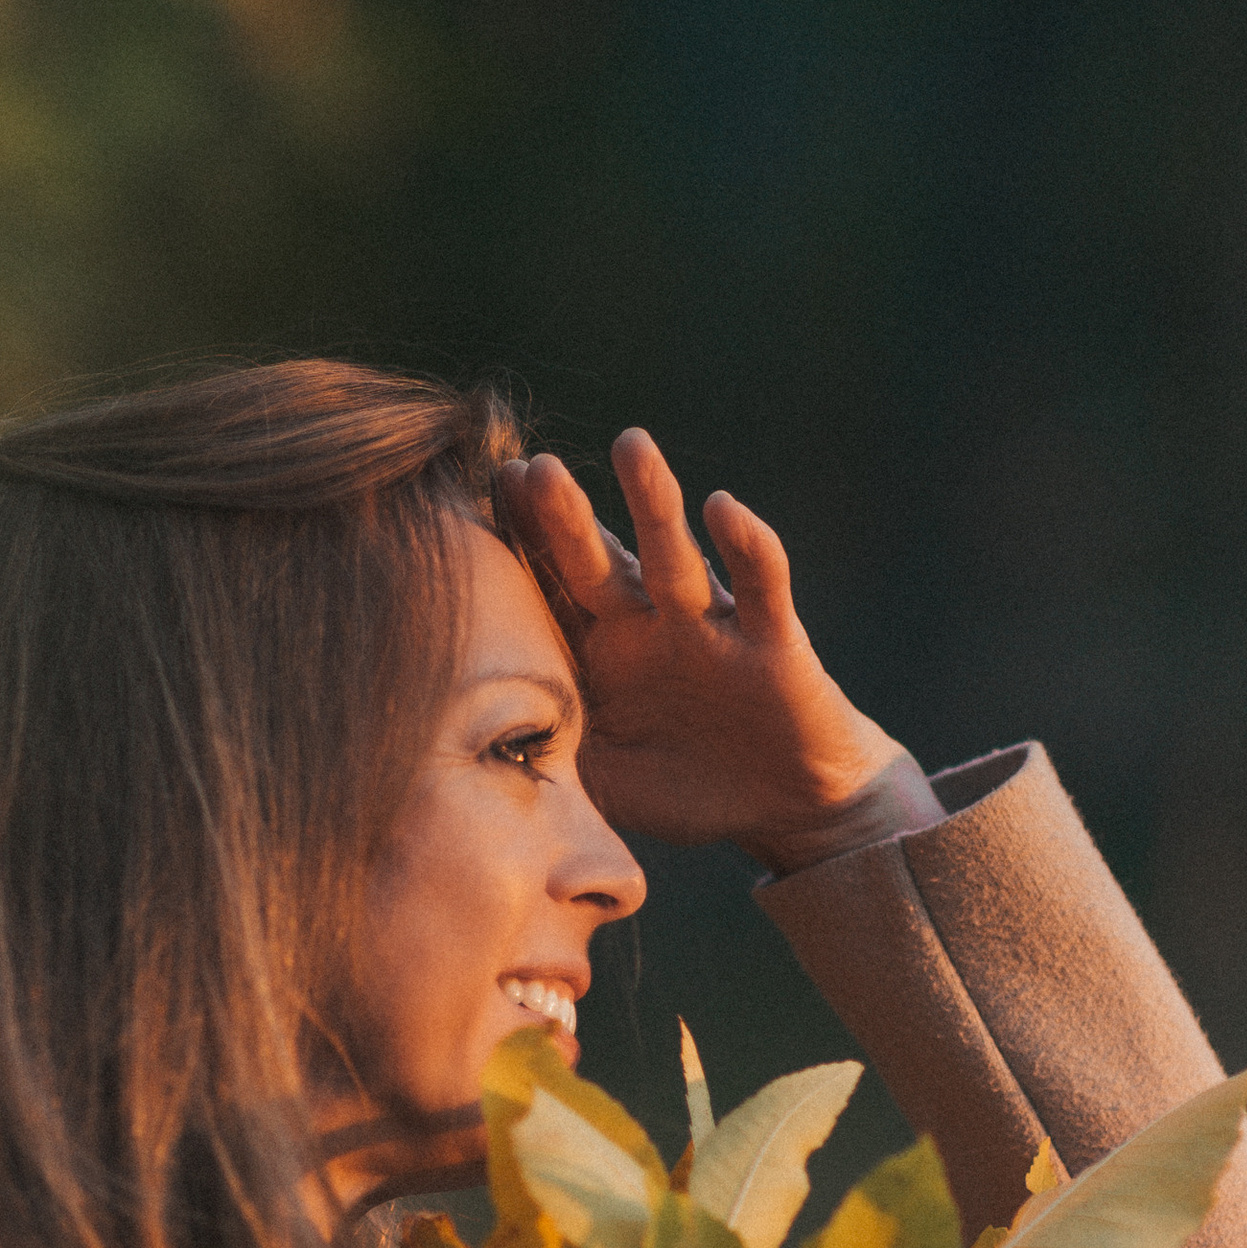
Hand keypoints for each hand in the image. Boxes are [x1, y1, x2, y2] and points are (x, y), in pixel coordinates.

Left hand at [500, 428, 938, 872]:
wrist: (788, 803)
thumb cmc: (685, 787)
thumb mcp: (601, 782)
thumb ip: (543, 766)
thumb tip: (458, 764)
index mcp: (601, 652)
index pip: (551, 588)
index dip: (519, 546)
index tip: (481, 498)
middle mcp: (649, 625)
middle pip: (597, 563)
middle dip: (564, 517)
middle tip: (531, 469)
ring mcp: (710, 627)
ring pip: (675, 557)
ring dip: (653, 503)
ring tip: (630, 444)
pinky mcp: (772, 641)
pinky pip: (761, 586)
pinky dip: (746, 546)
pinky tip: (722, 507)